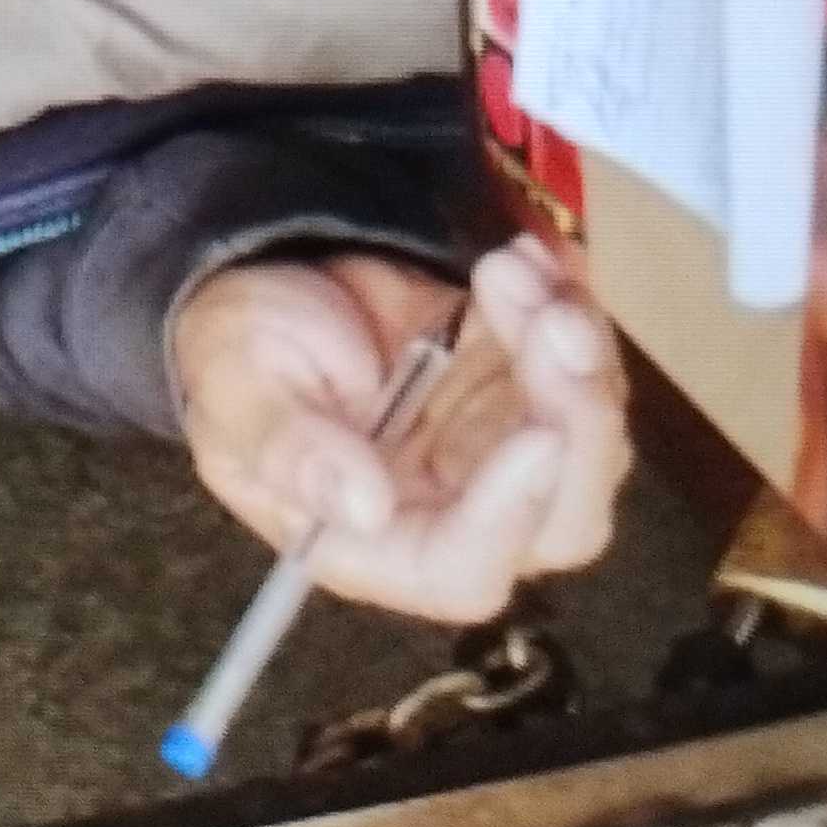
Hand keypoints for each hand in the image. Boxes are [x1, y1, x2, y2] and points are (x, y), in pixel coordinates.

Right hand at [169, 236, 629, 621]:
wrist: (266, 284)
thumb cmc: (235, 351)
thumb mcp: (237, 387)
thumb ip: (288, 446)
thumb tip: (360, 509)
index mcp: (372, 545)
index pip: (464, 569)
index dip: (510, 517)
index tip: (536, 433)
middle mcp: (453, 513)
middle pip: (564, 517)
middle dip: (577, 421)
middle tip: (552, 322)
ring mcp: (501, 451)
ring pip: (591, 434)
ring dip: (575, 344)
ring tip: (509, 265)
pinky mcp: (528, 389)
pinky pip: (588, 366)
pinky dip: (573, 306)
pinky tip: (529, 256)